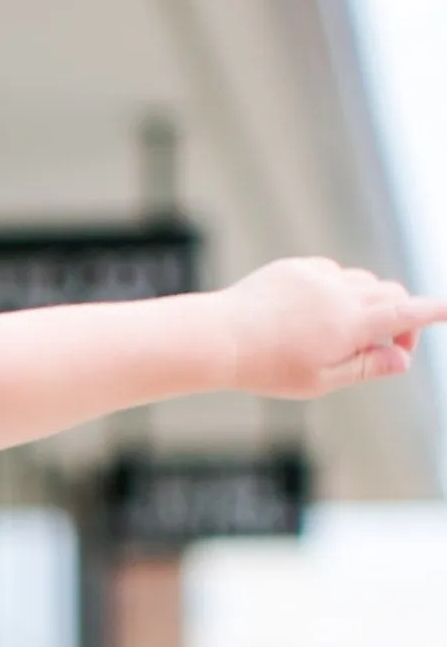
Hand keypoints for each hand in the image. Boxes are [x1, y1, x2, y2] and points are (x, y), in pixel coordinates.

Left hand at [221, 259, 446, 398]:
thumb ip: (366, 367)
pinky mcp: (297, 267)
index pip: (405, 312)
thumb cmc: (269, 368)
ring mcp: (319, 276)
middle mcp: (341, 293)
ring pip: (362, 281)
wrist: (220, 338)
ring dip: (367, 303)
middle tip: (387, 348)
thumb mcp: (321, 380)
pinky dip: (336, 290)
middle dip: (398, 316)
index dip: (430, 311)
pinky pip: (331, 273)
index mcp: (351, 324)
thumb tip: (403, 360)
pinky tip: (312, 314)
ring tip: (344, 334)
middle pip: (389, 293)